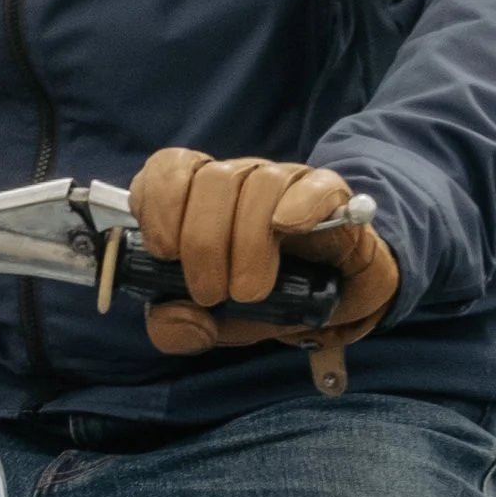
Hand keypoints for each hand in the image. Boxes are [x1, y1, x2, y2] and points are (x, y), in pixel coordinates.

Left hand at [126, 148, 399, 385]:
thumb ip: (176, 327)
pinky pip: (314, 185)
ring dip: (248, 242)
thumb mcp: (213, 323)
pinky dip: (298, 205)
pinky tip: (287, 228)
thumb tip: (173, 314)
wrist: (336, 303)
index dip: (158, 205)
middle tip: (213, 293)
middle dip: (203, 243)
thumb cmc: (267, 300)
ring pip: (258, 184)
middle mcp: (240, 181)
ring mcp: (285, 183)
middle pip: (212, 180)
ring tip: (250, 292)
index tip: (164, 251)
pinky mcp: (330, 196)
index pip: (168, 169)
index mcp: (201, 200)